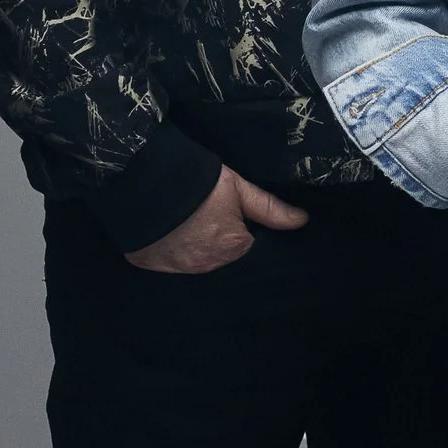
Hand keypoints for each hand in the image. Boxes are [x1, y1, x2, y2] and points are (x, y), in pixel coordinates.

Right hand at [124, 164, 307, 273]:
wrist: (145, 179)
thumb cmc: (198, 182)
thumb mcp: (238, 189)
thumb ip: (270, 208)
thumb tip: (302, 221)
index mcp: (233, 247)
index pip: (245, 244)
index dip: (239, 226)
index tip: (227, 212)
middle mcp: (207, 264)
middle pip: (220, 254)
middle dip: (217, 238)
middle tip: (205, 213)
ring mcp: (176, 268)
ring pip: (194, 259)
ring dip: (194, 246)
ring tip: (186, 220)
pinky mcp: (150, 265)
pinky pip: (166, 260)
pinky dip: (169, 249)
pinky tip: (166, 230)